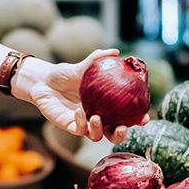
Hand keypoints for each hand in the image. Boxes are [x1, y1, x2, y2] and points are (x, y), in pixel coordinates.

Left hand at [14, 49, 149, 142]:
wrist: (44, 81)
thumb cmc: (65, 74)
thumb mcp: (83, 66)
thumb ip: (98, 59)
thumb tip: (116, 52)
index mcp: (105, 106)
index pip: (126, 116)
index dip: (137, 120)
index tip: (144, 118)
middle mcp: (97, 117)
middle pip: (114, 134)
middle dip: (120, 135)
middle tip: (122, 128)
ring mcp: (83, 124)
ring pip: (97, 136)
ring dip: (99, 130)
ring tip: (97, 117)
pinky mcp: (69, 126)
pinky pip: (78, 129)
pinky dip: (81, 122)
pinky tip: (78, 111)